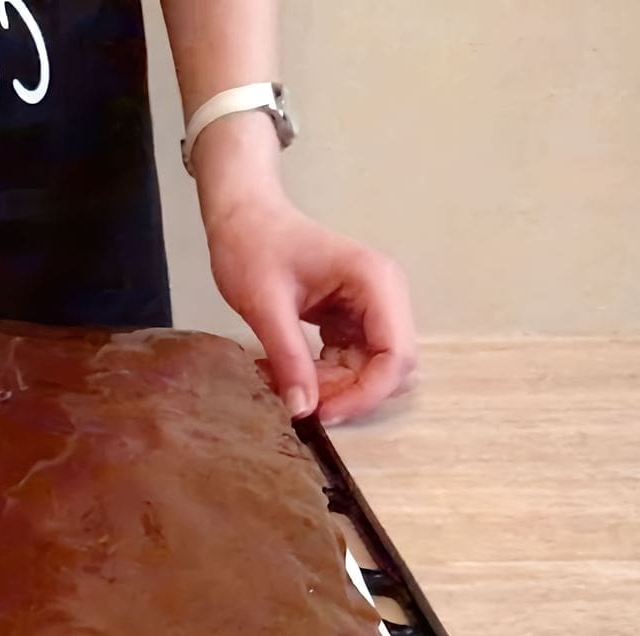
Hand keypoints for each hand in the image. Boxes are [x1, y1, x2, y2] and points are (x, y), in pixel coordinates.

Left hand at [203, 191, 417, 425]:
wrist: (242, 217)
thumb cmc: (253, 245)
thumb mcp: (264, 305)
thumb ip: (288, 357)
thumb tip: (304, 411)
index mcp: (375, 282)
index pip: (396, 355)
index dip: (366, 394)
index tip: (322, 414)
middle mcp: (384, 296)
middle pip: (388, 368)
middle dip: (347, 393)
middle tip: (296, 399)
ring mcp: (371, 309)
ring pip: (369, 371)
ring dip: (332, 387)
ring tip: (282, 379)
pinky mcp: (352, 321)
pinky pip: (349, 363)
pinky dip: (322, 376)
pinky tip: (285, 370)